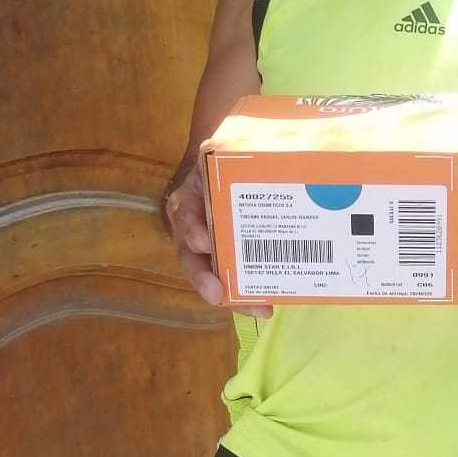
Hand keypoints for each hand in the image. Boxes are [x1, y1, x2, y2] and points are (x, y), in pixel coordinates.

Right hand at [163, 163, 272, 319]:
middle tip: (222, 296)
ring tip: (260, 308)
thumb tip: (213, 148)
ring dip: (236, 297)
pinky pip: (238, 280)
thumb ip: (213, 152)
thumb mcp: (213, 154)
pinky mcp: (232, 261)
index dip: (194, 233)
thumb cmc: (220, 166)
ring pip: (216, 279)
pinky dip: (251, 293)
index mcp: (188, 205)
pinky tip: (271, 301)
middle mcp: (194, 233)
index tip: (206, 242)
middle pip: (195, 262)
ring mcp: (212, 252)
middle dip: (207, 281)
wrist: (228, 174)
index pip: (186, 221)